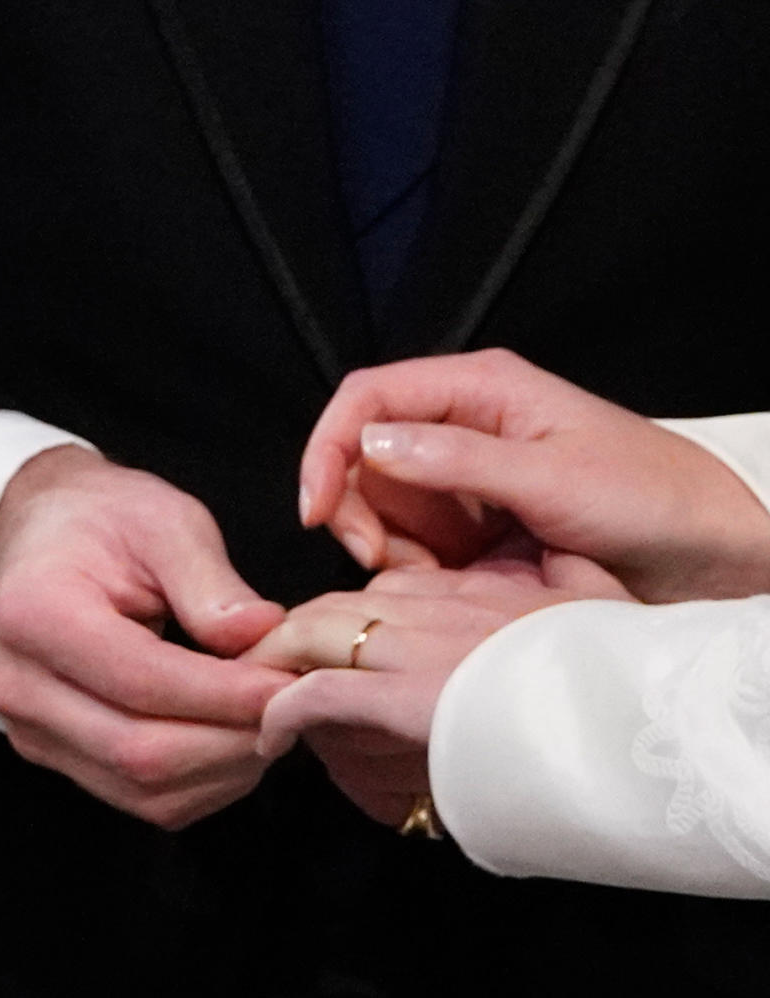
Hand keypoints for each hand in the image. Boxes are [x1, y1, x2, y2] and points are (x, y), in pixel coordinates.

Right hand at [0, 446, 292, 828]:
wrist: (43, 538)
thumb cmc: (103, 521)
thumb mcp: (164, 521)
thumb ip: (211, 582)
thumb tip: (264, 635)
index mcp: (38, 616)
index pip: (143, 682)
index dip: (227, 694)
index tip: (291, 683)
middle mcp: (21, 688)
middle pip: (141, 754)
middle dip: (234, 740)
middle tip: (294, 707)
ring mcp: (33, 732)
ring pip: (145, 792)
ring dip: (226, 769)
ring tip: (271, 720)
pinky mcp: (57, 757)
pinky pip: (141, 800)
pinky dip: (205, 783)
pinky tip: (237, 739)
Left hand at [242, 557, 631, 827]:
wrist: (628, 715)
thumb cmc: (615, 666)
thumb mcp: (600, 603)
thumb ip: (569, 575)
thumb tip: (565, 559)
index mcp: (466, 587)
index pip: (374, 593)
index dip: (336, 624)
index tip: (322, 651)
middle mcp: (428, 610)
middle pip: (328, 614)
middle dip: (291, 648)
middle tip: (268, 678)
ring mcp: (410, 653)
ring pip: (312, 651)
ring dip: (283, 684)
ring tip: (267, 713)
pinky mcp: (396, 701)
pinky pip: (313, 697)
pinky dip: (281, 714)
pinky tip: (270, 735)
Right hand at [300, 349, 769, 601]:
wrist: (704, 556)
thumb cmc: (651, 497)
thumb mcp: (553, 475)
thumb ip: (457, 459)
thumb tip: (371, 445)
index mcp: (480, 391)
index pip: (370, 397)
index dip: (329, 447)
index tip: (315, 508)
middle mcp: (462, 429)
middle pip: (362, 456)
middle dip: (353, 509)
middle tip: (378, 560)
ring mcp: (463, 483)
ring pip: (380, 507)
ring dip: (384, 546)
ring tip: (433, 575)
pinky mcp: (470, 530)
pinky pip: (411, 546)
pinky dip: (410, 571)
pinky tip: (446, 585)